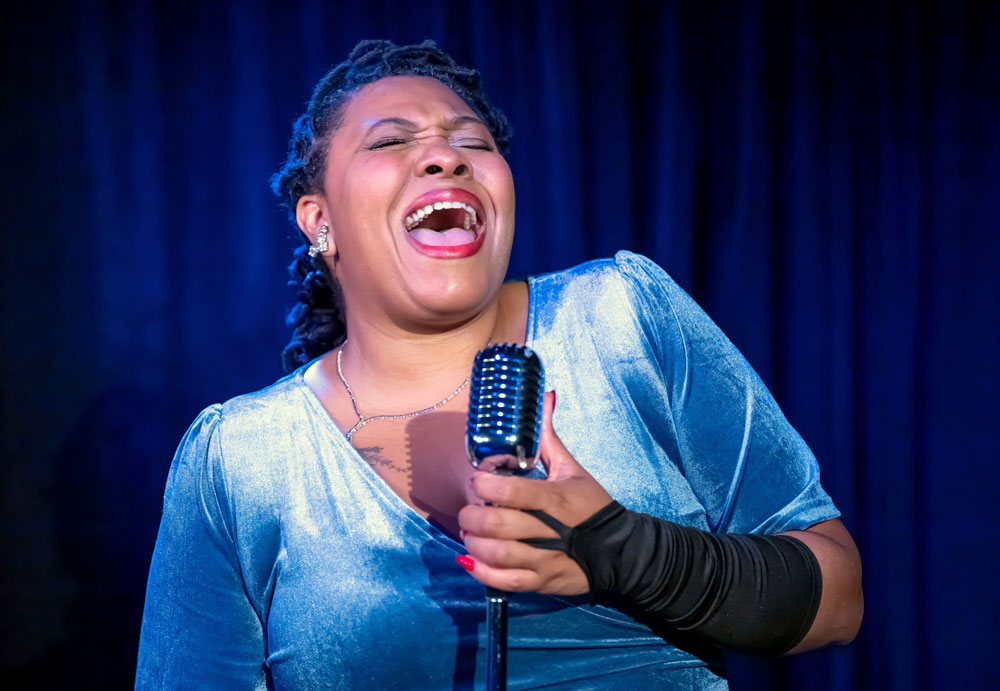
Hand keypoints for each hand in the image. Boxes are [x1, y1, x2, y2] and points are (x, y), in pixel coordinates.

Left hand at [457, 391, 613, 594]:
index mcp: (555, 498)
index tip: (477, 478)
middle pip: (498, 525)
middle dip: (473, 515)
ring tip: (470, 532)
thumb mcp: (574, 469)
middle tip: (469, 509)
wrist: (621, 551)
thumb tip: (546, 397)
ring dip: (475, 543)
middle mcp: (549, 530)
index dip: (486, 484)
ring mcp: (545, 560)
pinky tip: (471, 560)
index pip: (513, 491)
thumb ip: (550, 438)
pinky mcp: (542, 583)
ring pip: (498, 555)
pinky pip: (506, 582)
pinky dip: (482, 573)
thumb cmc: (593, 506)